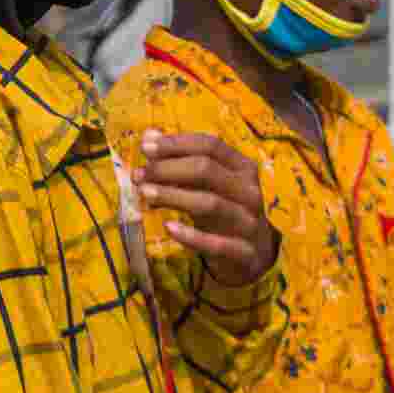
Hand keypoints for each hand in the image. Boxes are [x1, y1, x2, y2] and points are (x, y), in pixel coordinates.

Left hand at [134, 131, 278, 286]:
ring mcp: (249, 222)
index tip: (145, 146)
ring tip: (144, 194)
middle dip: (168, 169)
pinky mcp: (245, 252)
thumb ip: (180, 161)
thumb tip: (149, 136)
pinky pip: (216, 244)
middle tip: (139, 175)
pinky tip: (168, 228)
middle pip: (207, 170)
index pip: (210, 145)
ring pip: (210, 203)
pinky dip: (191, 236)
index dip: (176, 144)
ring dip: (173, 196)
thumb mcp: (206, 185)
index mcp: (242, 167)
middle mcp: (249, 191)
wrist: (254, 255)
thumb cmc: (224, 211)